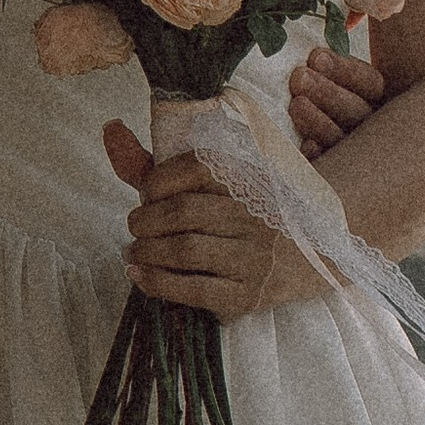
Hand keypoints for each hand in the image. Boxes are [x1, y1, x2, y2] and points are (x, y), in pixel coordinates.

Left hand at [102, 122, 320, 323]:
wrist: (314, 257)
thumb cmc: (247, 214)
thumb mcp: (215, 184)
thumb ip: (159, 165)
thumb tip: (110, 129)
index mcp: (247, 179)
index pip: (194, 167)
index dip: (157, 180)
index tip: (148, 193)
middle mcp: (253, 215)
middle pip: (183, 212)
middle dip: (145, 221)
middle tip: (137, 227)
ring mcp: (253, 257)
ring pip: (185, 251)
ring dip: (146, 252)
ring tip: (136, 252)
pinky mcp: (249, 295)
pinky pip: (196, 291)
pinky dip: (158, 284)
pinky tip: (140, 277)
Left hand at [290, 44, 385, 158]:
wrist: (294, 151)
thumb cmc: (307, 97)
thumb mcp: (321, 78)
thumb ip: (322, 64)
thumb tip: (312, 49)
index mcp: (373, 99)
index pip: (369, 82)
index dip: (344, 70)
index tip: (315, 56)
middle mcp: (370, 126)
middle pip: (357, 111)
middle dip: (327, 92)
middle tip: (299, 77)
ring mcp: (354, 153)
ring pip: (344, 139)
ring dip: (319, 121)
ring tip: (296, 104)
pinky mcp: (334, 175)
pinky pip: (331, 169)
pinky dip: (320, 157)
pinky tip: (307, 145)